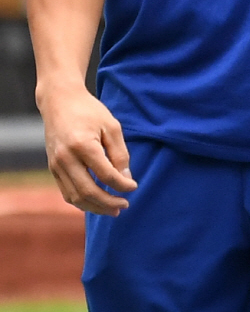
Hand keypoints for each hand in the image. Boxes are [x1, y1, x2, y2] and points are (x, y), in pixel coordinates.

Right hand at [40, 85, 135, 215]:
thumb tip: (126, 179)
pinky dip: (82, 201)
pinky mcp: (52, 168)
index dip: (122, 185)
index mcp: (83, 145)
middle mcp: (66, 158)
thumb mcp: (111, 126)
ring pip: (75, 197)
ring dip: (95, 207)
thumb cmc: (89, 111)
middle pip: (88, 191)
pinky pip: (66, 192)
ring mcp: (56, 165)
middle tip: (125, 206)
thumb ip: (120, 153)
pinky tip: (96, 203)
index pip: (105, 174)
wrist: (59, 101)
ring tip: (113, 209)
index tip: (134, 187)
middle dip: (108, 203)